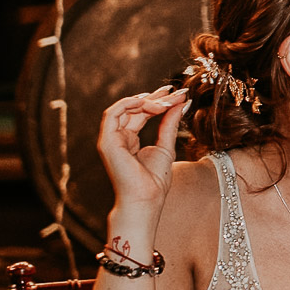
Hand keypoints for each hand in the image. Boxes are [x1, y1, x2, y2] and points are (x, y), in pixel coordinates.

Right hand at [97, 85, 187, 211]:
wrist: (146, 198)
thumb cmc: (155, 180)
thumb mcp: (167, 145)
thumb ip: (170, 123)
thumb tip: (182, 103)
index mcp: (130, 140)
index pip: (142, 113)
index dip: (159, 101)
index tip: (179, 94)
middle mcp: (118, 138)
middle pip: (134, 109)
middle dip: (155, 97)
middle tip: (175, 91)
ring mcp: (111, 139)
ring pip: (124, 108)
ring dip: (146, 100)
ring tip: (166, 100)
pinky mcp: (107, 141)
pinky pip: (112, 114)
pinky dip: (128, 103)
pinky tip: (147, 101)